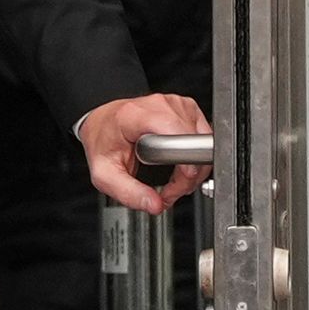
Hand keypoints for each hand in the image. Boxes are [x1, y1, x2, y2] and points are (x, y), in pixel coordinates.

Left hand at [77, 92, 211, 214]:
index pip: (177, 137)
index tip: (176, 184)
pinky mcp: (187, 108)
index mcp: (138, 115)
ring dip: (192, 168)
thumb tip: (155, 205)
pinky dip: (195, 155)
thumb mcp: (104, 174)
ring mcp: (176, 104)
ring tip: (172, 176)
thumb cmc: (103, 141)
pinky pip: (204, 137)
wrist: (103, 122)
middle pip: (195, 144)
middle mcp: (161, 105)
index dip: (184, 166)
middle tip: (170, 190)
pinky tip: (178, 161)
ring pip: (204, 143)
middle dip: (187, 176)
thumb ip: (128, 192)